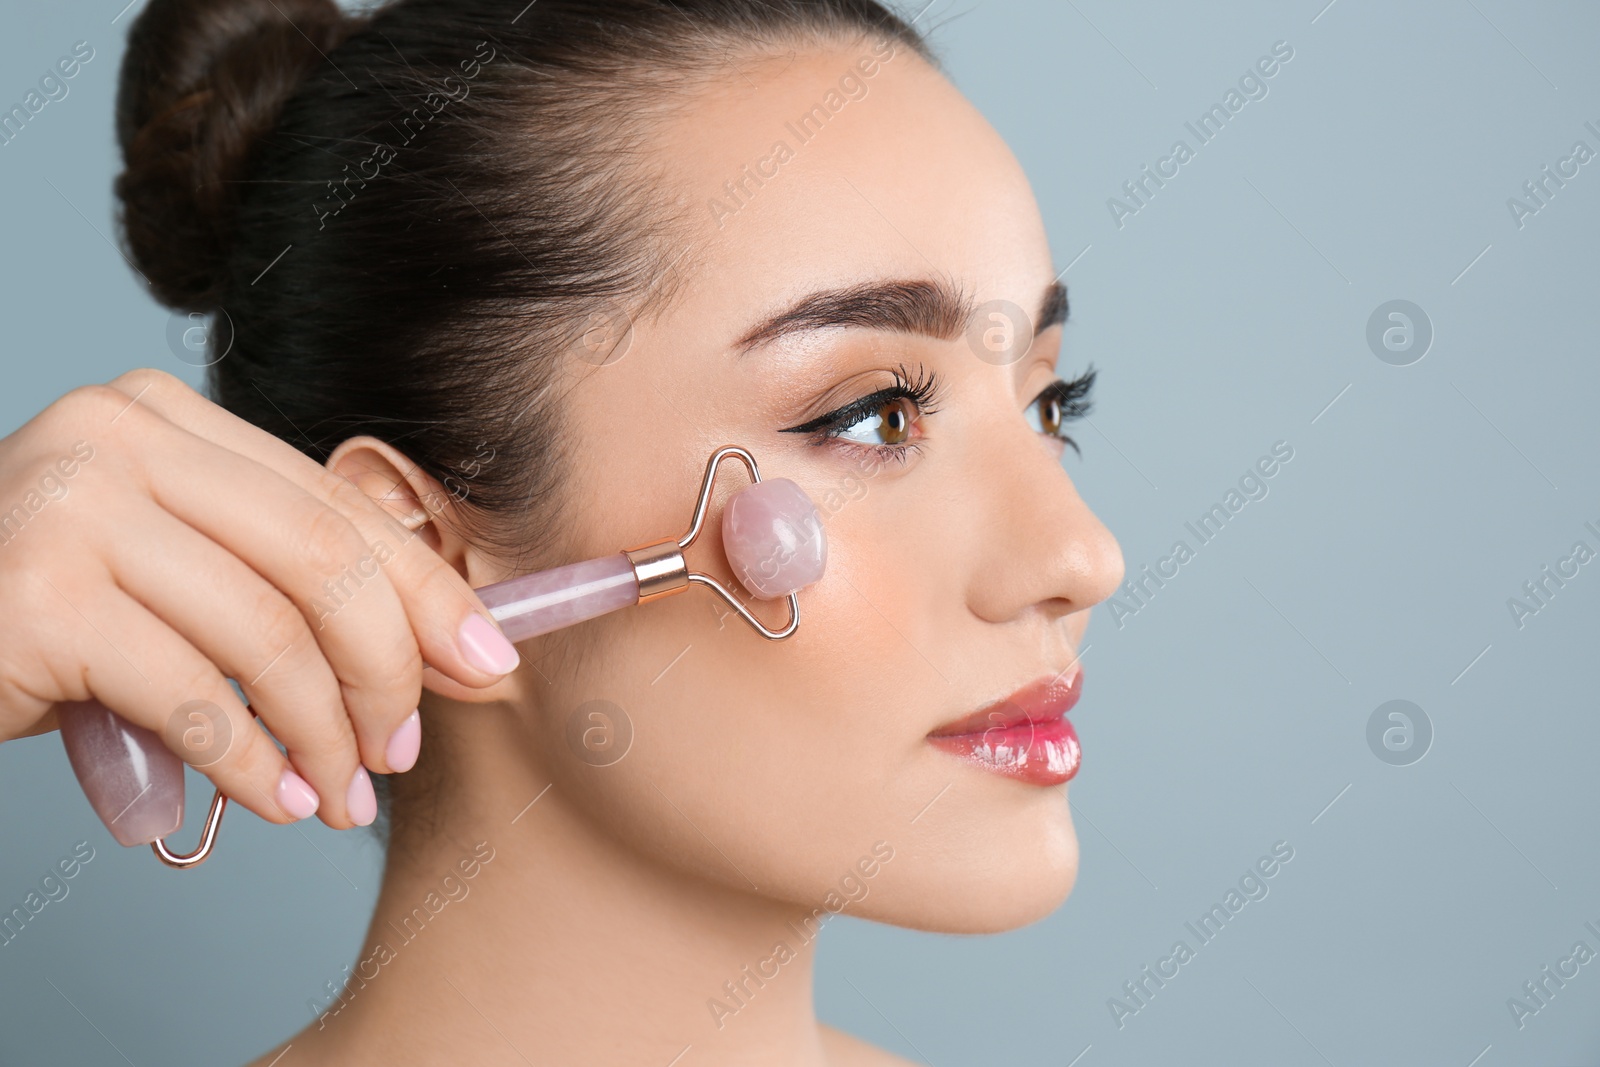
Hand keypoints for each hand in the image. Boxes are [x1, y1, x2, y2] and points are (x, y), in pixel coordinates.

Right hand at [0, 369, 520, 837]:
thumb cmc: (40, 620)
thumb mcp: (170, 577)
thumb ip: (278, 586)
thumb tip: (442, 650)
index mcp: (169, 420)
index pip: (336, 504)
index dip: (427, 591)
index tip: (487, 663)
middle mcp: (121, 437)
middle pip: (322, 560)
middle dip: (390, 669)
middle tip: (404, 748)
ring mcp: (73, 505)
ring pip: (270, 635)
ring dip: (327, 733)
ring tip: (342, 794)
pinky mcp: (39, 594)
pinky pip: (197, 694)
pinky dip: (252, 761)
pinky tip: (273, 797)